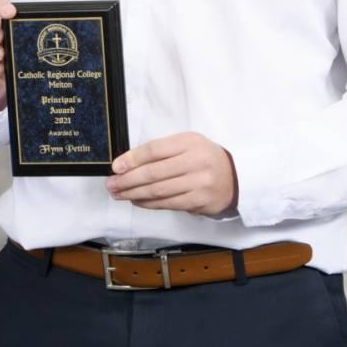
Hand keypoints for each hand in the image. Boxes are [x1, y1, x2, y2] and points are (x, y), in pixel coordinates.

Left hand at [105, 132, 238, 216]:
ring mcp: (199, 184)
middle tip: (111, 184)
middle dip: (128, 180)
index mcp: (190, 142)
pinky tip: (137, 201)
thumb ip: (162, 151)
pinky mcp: (200, 202)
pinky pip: (168, 204)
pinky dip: (149, 204)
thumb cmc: (204, 158)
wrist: (235, 177)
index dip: (132, 159)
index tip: (115, 167)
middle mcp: (196, 162)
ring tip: (119, 194)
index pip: (155, 150)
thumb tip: (129, 164)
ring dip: (134, 194)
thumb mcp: (187, 144)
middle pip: (154, 173)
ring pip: (159, 191)